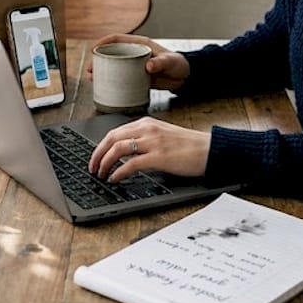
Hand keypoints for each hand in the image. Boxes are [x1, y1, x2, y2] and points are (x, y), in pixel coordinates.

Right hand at [87, 34, 190, 90]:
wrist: (184, 76)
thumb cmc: (178, 64)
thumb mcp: (170, 62)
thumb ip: (160, 63)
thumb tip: (148, 66)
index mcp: (140, 44)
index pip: (117, 39)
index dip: (103, 42)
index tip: (94, 49)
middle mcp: (134, 53)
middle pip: (111, 53)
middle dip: (98, 59)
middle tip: (90, 69)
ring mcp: (133, 65)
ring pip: (113, 65)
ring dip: (101, 70)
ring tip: (92, 78)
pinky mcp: (135, 77)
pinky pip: (119, 77)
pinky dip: (110, 80)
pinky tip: (103, 86)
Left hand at [88, 116, 209, 181]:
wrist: (210, 150)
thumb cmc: (189, 146)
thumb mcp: (163, 136)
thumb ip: (145, 139)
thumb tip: (125, 152)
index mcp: (147, 123)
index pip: (115, 132)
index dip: (101, 146)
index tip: (95, 157)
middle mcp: (148, 129)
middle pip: (111, 138)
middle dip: (97, 154)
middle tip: (92, 167)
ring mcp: (153, 142)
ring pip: (117, 149)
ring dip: (104, 163)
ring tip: (100, 174)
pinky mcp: (159, 156)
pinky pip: (131, 164)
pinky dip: (118, 172)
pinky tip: (115, 179)